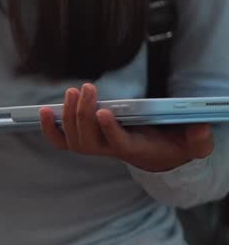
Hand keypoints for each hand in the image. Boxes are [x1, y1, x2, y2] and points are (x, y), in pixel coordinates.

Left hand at [39, 83, 214, 172]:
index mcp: (136, 150)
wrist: (158, 156)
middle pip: (89, 142)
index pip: (119, 145)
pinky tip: (42, 111)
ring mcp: (97, 147)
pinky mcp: (87, 140)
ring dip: (68, 116)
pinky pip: (62, 140)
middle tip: (87, 88)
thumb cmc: (173, 145)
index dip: (110, 131)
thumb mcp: (192, 144)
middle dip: (83, 115)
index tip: (105, 111)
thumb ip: (199, 139)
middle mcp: (112, 151)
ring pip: (74, 140)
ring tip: (73, 91)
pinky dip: (49, 129)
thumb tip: (201, 128)